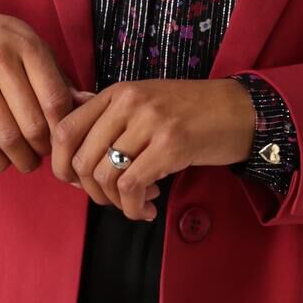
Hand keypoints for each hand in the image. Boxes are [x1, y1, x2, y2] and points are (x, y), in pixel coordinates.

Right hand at [0, 3, 78, 173]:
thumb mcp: (32, 46)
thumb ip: (59, 77)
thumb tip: (89, 104)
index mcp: (28, 46)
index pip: (55, 100)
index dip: (62, 130)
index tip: (62, 140)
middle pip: (33, 123)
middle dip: (44, 149)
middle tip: (44, 154)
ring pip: (6, 136)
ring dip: (22, 159)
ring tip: (26, 161)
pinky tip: (1, 162)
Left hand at [48, 79, 256, 221]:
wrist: (240, 111)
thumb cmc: (192, 113)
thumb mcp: (145, 106)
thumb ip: (109, 121)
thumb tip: (70, 152)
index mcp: (117, 92)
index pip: (65, 129)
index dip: (61, 165)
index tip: (78, 184)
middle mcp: (128, 102)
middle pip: (81, 159)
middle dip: (92, 192)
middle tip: (113, 200)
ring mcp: (150, 122)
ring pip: (104, 176)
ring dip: (115, 203)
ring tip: (135, 205)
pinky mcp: (170, 145)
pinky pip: (131, 187)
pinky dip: (133, 207)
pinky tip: (147, 209)